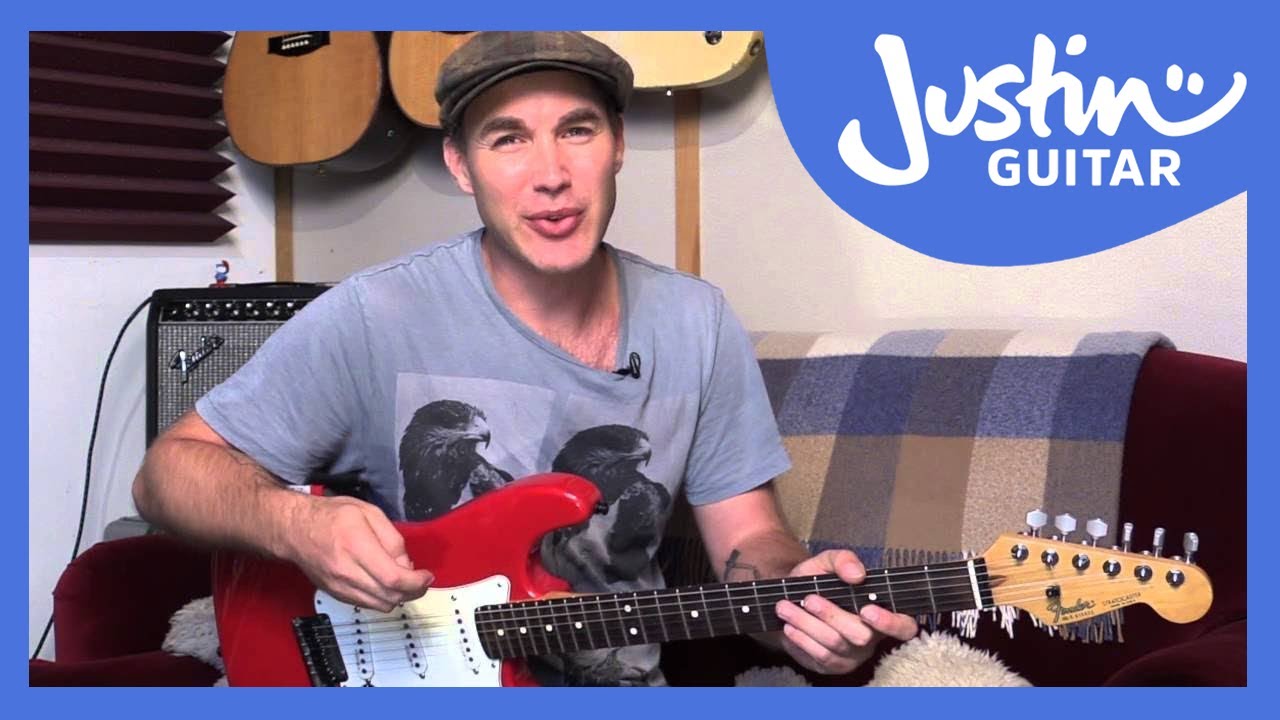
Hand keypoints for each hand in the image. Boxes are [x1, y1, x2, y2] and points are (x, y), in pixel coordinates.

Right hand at [281, 495, 433, 611]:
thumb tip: (406, 564)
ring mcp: (339, 586)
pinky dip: (381, 598)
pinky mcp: (336, 594)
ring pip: (379, 605)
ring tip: (403, 581)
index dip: (416, 582)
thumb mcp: (368, 512)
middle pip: (389, 596)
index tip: (426, 576)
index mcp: (356, 545)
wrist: (294, 530)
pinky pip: (366, 605)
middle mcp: (346, 571)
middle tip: (420, 580)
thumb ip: (392, 539)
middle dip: (412, 591)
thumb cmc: (329, 516)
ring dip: (398, 597)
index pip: (393, 578)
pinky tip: (384, 584)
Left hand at [774, 549, 918, 674]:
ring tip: (786, 608)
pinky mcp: (833, 666)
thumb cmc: (818, 581)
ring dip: (808, 625)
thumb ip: (842, 559)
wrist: (791, 598)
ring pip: (835, 645)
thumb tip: (857, 574)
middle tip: (809, 599)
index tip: (867, 609)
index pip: (904, 627)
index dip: (889, 622)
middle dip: (832, 616)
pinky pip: (820, 657)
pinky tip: (789, 626)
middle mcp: (872, 637)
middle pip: (860, 636)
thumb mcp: (827, 562)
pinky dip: (802, 640)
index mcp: (882, 612)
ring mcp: (853, 655)